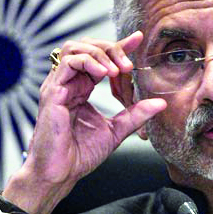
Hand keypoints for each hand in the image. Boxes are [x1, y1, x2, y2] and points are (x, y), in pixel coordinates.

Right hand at [2, 31, 166, 213]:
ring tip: (117, 69)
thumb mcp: (116, 131)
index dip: (119, 45)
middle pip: (86, 46)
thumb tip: (160, 103)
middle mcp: (68, 83)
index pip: (99, 57)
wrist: (60, 174)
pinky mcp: (52, 91)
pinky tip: (105, 74)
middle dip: (111, 48)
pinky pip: (68, 63)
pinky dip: (89, 62)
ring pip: (75, 48)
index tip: (137, 39)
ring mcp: (58, 85)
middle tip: (129, 63)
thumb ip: (136, 114)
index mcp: (81, 89)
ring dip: (100, 53)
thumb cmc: (80, 155)